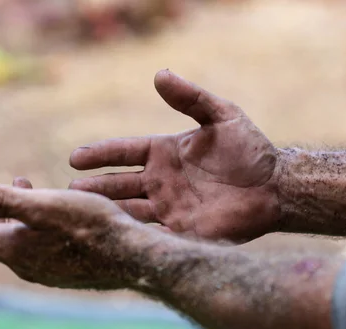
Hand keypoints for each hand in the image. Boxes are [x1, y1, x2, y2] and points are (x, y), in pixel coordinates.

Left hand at [0, 181, 144, 288]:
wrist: (131, 256)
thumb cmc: (90, 226)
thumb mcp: (43, 204)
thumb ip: (1, 200)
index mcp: (14, 249)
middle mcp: (27, 266)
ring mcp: (49, 273)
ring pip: (20, 246)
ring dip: (16, 221)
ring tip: (29, 195)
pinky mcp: (69, 274)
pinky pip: (41, 252)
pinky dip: (37, 232)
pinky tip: (56, 222)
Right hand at [69, 70, 279, 242]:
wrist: (275, 187)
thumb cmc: (250, 150)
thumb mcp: (221, 116)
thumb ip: (191, 98)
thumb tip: (159, 74)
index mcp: (165, 153)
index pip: (124, 152)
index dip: (100, 154)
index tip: (75, 157)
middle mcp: (161, 181)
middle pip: (119, 184)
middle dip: (94, 188)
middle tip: (70, 191)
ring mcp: (170, 207)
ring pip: (129, 210)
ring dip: (108, 212)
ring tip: (83, 214)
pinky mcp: (182, 231)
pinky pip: (152, 234)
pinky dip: (133, 235)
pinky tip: (113, 238)